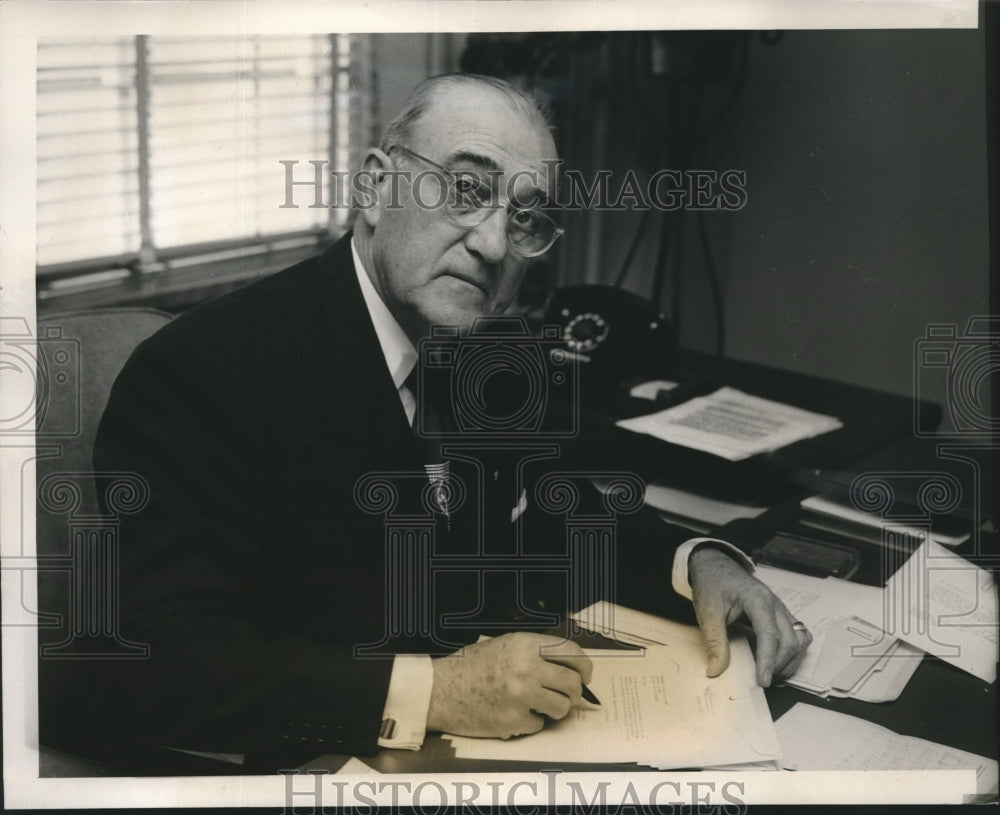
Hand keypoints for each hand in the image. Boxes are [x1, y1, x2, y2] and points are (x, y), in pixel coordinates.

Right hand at [426, 632, 592, 738]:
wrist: (442, 690)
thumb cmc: (471, 666)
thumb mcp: (505, 645)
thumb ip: (535, 652)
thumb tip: (569, 667)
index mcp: (526, 645)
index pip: (571, 654)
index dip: (584, 666)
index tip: (585, 674)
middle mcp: (527, 669)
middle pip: (572, 683)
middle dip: (574, 691)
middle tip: (567, 694)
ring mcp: (521, 697)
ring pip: (562, 708)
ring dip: (556, 708)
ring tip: (539, 704)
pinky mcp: (514, 721)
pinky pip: (539, 724)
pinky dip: (532, 722)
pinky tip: (515, 713)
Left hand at [688, 545, 811, 686]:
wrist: (714, 566)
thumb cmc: (712, 585)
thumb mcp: (707, 613)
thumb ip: (714, 642)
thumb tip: (716, 671)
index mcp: (758, 599)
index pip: (769, 635)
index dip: (768, 661)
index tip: (763, 682)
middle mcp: (775, 604)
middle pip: (789, 641)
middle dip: (779, 666)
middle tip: (761, 682)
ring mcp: (781, 609)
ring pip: (798, 641)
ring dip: (788, 662)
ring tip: (770, 676)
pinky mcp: (781, 615)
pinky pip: (797, 636)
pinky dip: (792, 652)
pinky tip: (776, 661)